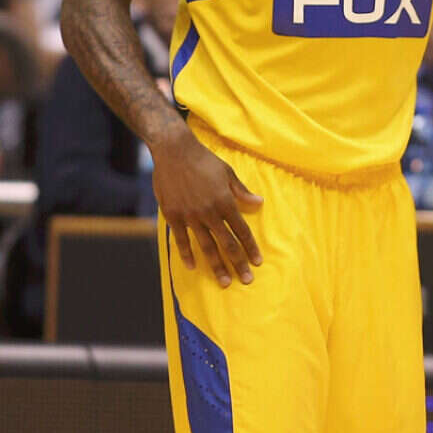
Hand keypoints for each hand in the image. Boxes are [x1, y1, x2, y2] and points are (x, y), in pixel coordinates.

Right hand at [150, 125, 261, 286]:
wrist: (173, 150)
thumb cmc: (203, 159)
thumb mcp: (227, 173)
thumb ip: (241, 191)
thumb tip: (259, 202)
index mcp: (225, 201)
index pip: (242, 230)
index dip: (251, 247)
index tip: (257, 262)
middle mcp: (209, 212)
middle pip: (227, 243)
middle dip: (238, 264)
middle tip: (246, 280)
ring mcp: (190, 215)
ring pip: (206, 246)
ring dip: (216, 265)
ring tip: (224, 282)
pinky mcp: (173, 215)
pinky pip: (181, 239)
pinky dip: (187, 254)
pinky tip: (193, 267)